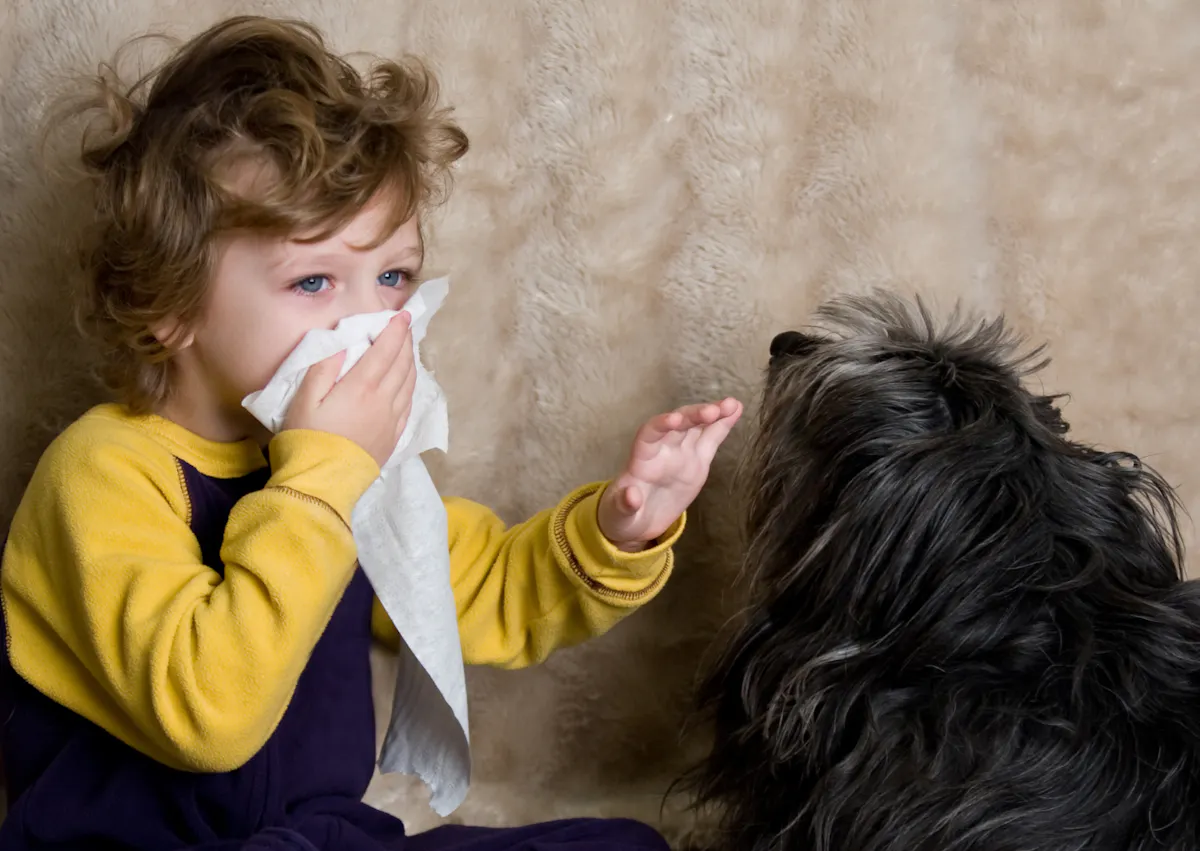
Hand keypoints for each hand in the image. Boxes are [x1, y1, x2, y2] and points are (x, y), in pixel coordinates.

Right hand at [282, 312, 415, 466]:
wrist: (323, 483)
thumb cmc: (308, 439)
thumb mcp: (305, 400)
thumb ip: (323, 369)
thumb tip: (341, 344)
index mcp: (362, 387)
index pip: (385, 351)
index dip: (395, 331)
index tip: (402, 315)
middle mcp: (383, 401)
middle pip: (402, 364)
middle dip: (405, 342)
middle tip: (406, 327)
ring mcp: (391, 420)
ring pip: (409, 383)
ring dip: (411, 362)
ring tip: (408, 349)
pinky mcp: (393, 436)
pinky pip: (408, 403)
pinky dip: (410, 385)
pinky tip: (407, 382)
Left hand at [597, 397, 742, 550]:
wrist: (638, 520)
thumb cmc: (622, 515)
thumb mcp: (619, 515)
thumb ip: (624, 505)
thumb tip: (631, 496)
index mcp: (641, 459)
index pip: (649, 434)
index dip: (661, 425)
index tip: (675, 420)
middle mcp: (661, 449)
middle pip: (677, 425)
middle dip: (693, 416)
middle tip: (713, 411)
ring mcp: (680, 453)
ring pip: (696, 426)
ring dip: (712, 413)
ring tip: (731, 404)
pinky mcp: (696, 461)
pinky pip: (710, 439)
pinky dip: (722, 424)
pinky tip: (736, 410)